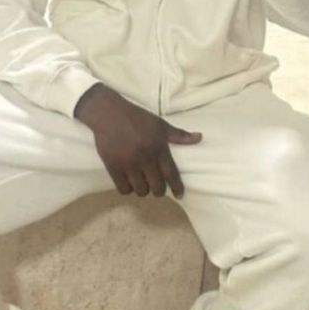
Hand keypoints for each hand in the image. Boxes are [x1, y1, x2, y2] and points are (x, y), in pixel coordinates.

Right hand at [73, 84, 201, 197]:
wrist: (109, 114)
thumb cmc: (137, 118)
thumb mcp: (160, 124)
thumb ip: (179, 135)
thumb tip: (199, 138)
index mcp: (158, 148)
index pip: (171, 174)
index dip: (177, 187)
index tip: (179, 195)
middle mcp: (145, 158)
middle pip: (156, 187)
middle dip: (159, 191)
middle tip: (156, 187)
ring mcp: (128, 164)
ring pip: (140, 191)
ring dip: (143, 190)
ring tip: (142, 184)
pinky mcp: (113, 167)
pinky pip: (123, 189)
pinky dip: (128, 189)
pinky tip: (129, 183)